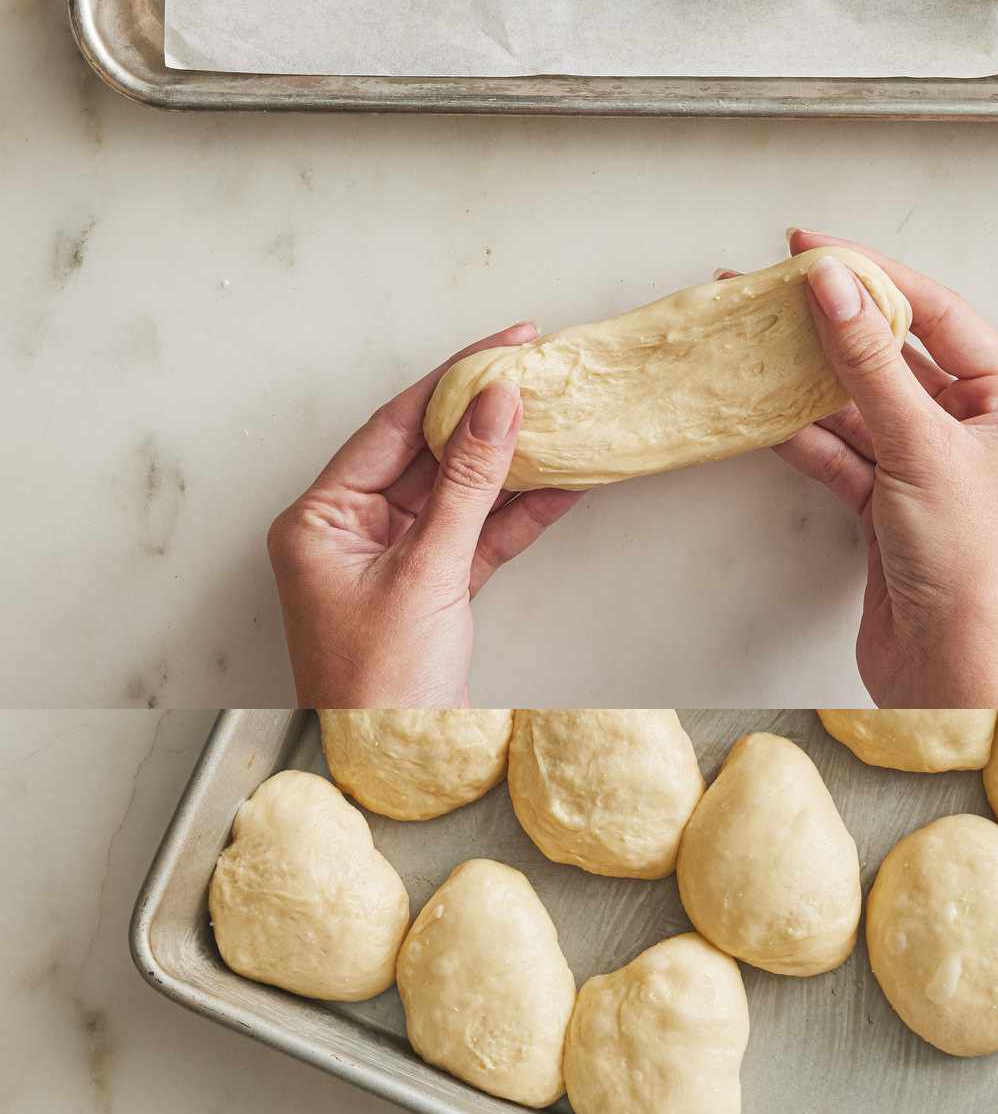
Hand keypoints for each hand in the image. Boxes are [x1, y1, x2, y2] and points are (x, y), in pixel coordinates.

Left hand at [267, 327, 583, 705]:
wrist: (393, 765)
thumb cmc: (378, 689)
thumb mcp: (426, 574)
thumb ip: (466, 485)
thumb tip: (494, 406)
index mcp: (319, 520)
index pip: (391, 427)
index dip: (450, 381)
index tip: (503, 347)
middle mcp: (350, 533)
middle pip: (426, 453)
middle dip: (484, 416)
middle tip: (539, 369)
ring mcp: (394, 561)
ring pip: (459, 493)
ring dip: (510, 461)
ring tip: (560, 415)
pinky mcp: (434, 590)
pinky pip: (479, 535)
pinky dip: (518, 513)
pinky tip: (561, 482)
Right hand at [775, 228, 997, 707]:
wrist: (953, 679)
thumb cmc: (972, 573)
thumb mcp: (923, 449)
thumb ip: (870, 364)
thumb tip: (834, 283)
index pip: (943, 317)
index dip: (877, 276)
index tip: (814, 248)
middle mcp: (982, 435)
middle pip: (900, 358)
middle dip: (837, 325)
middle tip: (774, 287)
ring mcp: (934, 472)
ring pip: (865, 407)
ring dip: (811, 379)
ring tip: (754, 338)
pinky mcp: (893, 511)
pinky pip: (845, 455)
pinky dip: (806, 434)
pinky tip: (764, 407)